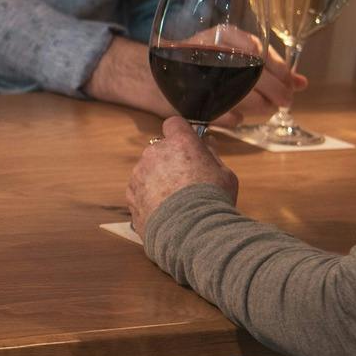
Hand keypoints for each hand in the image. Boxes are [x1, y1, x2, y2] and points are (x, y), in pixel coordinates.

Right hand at [86, 35, 306, 125]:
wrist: (149, 78)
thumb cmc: (198, 65)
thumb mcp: (232, 56)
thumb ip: (268, 66)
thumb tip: (302, 82)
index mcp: (222, 35)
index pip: (261, 51)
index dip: (281, 71)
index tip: (293, 84)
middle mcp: (210, 51)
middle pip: (256, 75)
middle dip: (276, 92)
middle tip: (284, 102)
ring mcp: (200, 75)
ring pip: (245, 96)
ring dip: (261, 107)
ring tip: (265, 109)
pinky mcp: (193, 100)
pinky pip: (226, 114)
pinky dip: (236, 117)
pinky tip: (237, 115)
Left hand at [128, 117, 238, 235]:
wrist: (191, 231)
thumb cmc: (213, 201)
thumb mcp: (224, 173)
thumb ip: (211, 155)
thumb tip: (206, 143)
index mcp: (180, 143)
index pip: (174, 124)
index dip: (180, 133)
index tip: (186, 143)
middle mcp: (155, 153)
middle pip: (159, 149)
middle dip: (170, 159)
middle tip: (187, 178)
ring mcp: (139, 173)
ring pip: (147, 170)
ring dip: (158, 179)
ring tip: (176, 200)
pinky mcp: (130, 194)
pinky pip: (139, 189)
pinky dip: (149, 196)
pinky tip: (165, 210)